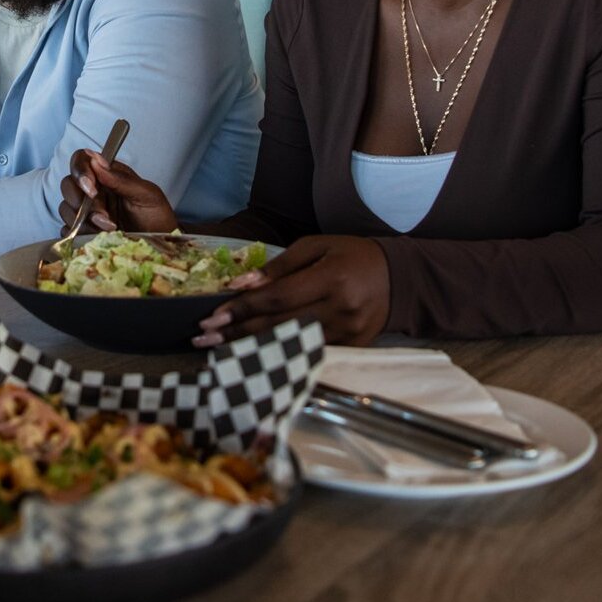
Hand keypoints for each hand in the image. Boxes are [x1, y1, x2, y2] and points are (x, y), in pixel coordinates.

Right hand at [58, 152, 177, 234]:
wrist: (161, 246)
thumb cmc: (156, 217)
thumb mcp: (146, 195)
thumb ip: (122, 179)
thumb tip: (96, 161)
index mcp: (108, 175)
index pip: (82, 160)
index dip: (80, 172)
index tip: (92, 190)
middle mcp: (94, 190)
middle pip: (68, 185)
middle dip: (82, 202)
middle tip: (104, 217)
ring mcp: (86, 212)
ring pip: (65, 208)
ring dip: (84, 221)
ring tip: (109, 229)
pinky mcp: (82, 232)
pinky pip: (67, 230)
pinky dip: (79, 234)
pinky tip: (97, 238)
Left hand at [193, 236, 391, 346]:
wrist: (398, 278)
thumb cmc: (352, 255)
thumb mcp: (317, 246)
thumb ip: (280, 265)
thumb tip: (242, 284)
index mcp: (332, 278)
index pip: (278, 298)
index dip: (242, 308)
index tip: (211, 316)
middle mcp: (340, 310)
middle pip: (279, 326)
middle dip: (236, 333)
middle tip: (202, 338)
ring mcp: (348, 334)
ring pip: (290, 345)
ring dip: (251, 347)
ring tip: (218, 348)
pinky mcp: (351, 349)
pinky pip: (307, 352)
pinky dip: (279, 353)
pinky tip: (253, 354)